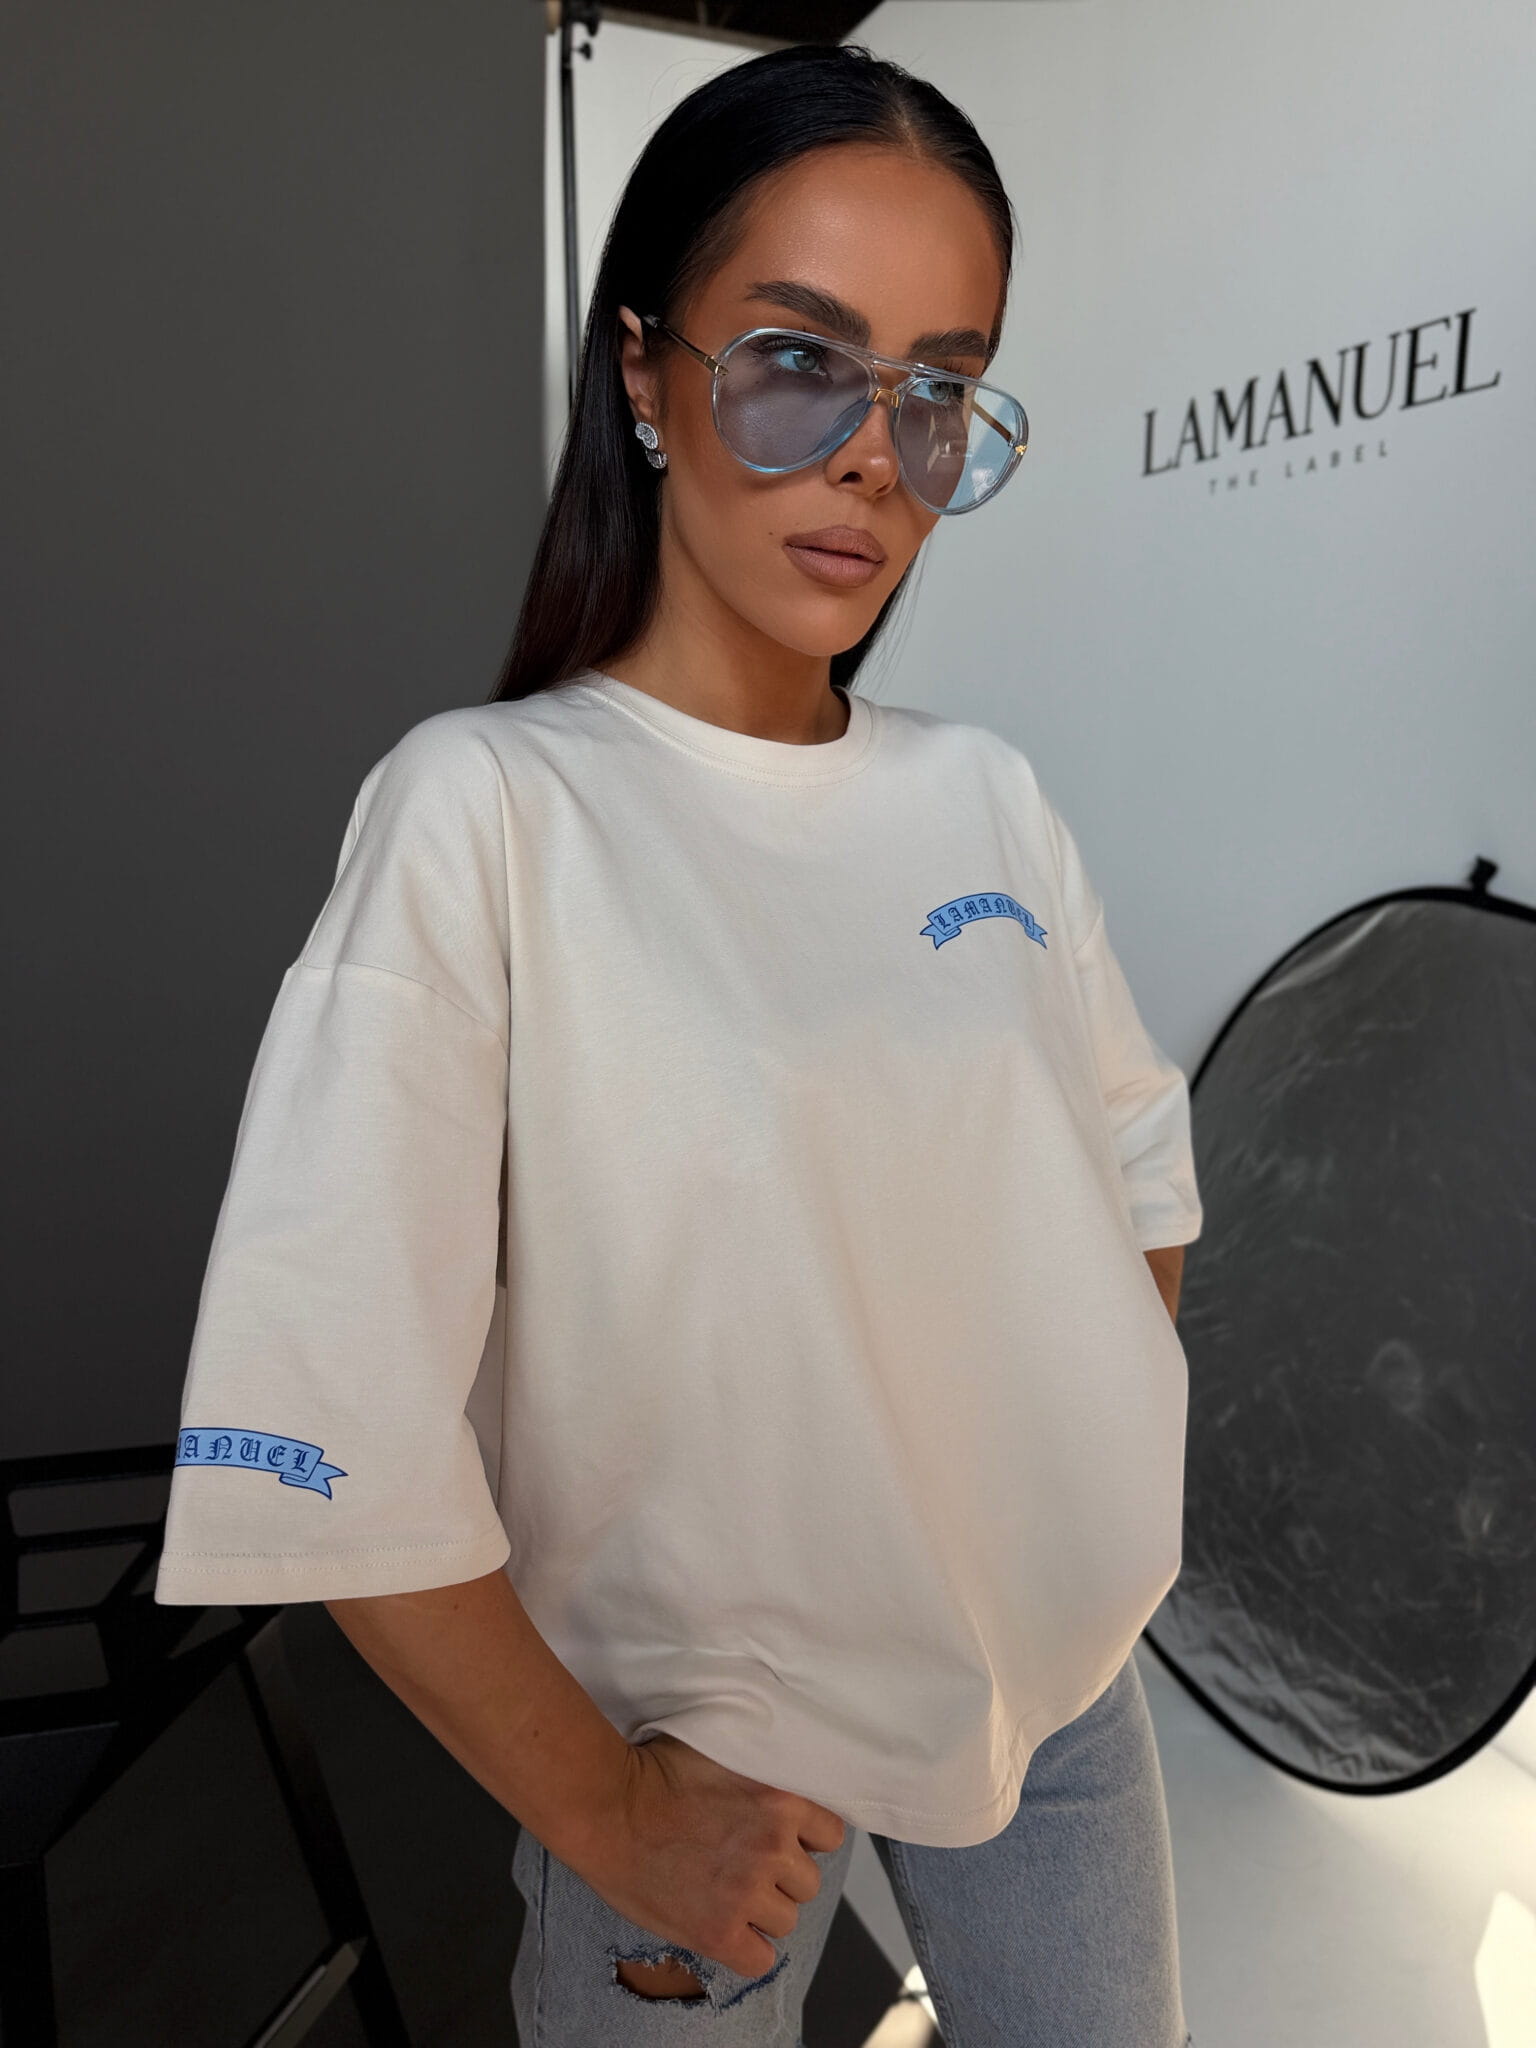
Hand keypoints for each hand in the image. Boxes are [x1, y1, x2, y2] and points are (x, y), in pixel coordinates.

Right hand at [571, 1730, 847, 1979]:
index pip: (830, 1835)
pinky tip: (725, 1928)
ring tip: (728, 1894)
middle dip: (781, 1877)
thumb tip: (781, 1778)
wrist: (607, 1808)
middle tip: (744, 1866)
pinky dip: (746, 1949)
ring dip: (762, 1912)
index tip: (782, 1840)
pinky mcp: (718, 1932)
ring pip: (786, 1920)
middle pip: (808, 1883)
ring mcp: (746, 1893)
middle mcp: (772, 1848)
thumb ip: (762, 1771)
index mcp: (780, 1800)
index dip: (806, 1840)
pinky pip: (760, 1960)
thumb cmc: (654, 1771)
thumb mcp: (724, 1749)